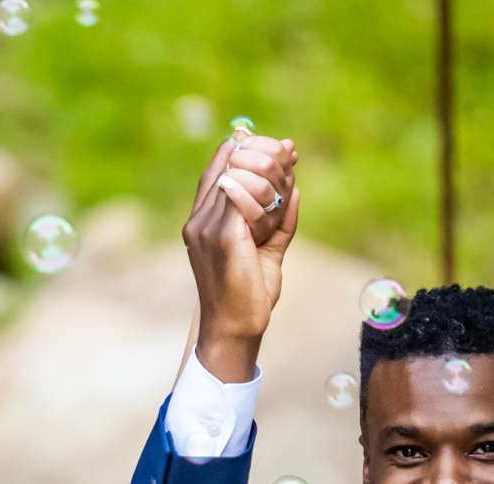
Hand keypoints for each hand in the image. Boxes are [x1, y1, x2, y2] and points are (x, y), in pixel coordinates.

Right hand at [183, 129, 299, 377]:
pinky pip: (248, 197)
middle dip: (267, 156)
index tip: (279, 145)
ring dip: (273, 176)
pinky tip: (283, 202)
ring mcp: (206, 227)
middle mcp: (198, 220)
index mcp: (201, 221)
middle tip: (292, 158)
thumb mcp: (267, 249)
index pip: (218, 167)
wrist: (236, 329)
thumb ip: (278, 218)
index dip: (245, 148)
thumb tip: (295, 188)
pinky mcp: (222, 237)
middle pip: (231, 164)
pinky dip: (270, 198)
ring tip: (289, 186)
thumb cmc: (249, 295)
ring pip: (242, 176)